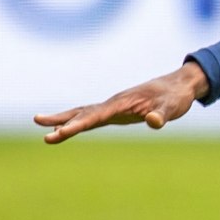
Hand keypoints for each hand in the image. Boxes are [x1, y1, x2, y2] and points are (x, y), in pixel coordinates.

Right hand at [34, 62, 207, 144]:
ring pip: (82, 113)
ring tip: (41, 126)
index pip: (96, 116)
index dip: (78, 125)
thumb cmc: (175, 97)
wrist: (178, 86)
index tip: (60, 133)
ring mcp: (112, 107)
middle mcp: (113, 103)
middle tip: (42, 132)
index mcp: (123, 103)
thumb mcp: (173, 107)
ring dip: (62, 120)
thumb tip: (154, 122)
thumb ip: (162, 115)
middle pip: (83, 113)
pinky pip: (90, 116)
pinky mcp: (115, 111)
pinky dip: (75, 121)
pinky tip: (62, 129)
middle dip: (63, 123)